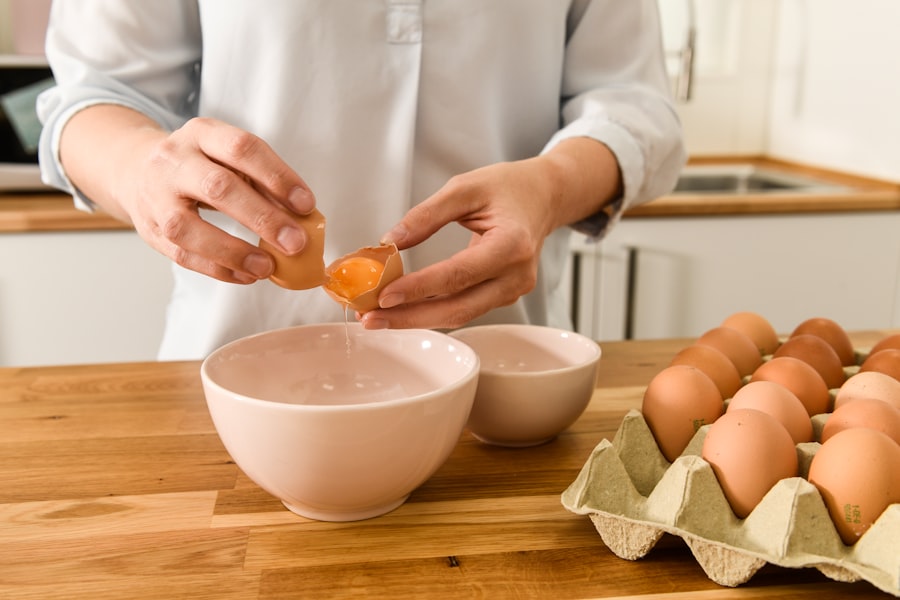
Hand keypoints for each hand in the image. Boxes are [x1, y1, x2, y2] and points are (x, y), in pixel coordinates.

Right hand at [61, 108, 315, 283]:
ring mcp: (156, 197)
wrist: (136, 170)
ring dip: (234, 251)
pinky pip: (183, 255)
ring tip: (268, 267)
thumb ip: (263, 183)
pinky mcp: (151, 230)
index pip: (242, 148)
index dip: (277, 176)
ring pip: (190, 228)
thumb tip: (302, 218)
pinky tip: (247, 275)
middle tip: (295, 243)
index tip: (306, 205)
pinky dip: (219, 269)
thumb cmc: (200, 166)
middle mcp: (174, 161)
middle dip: (262, 218)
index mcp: (202, 133)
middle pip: (218, 188)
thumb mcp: (228, 158)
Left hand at [359, 158, 557, 329]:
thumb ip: (427, 214)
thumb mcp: (466, 187)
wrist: (543, 196)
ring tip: (378, 317)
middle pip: (458, 308)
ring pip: (460, 314)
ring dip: (417, 318)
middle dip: (410, 316)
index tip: (384, 294)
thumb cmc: (508, 187)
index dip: (419, 288)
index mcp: (512, 245)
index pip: (458, 274)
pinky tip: (404, 309)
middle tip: (370, 318)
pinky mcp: (504, 295)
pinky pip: (465, 308)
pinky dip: (433, 310)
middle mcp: (516, 275)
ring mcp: (513, 290)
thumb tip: (392, 241)